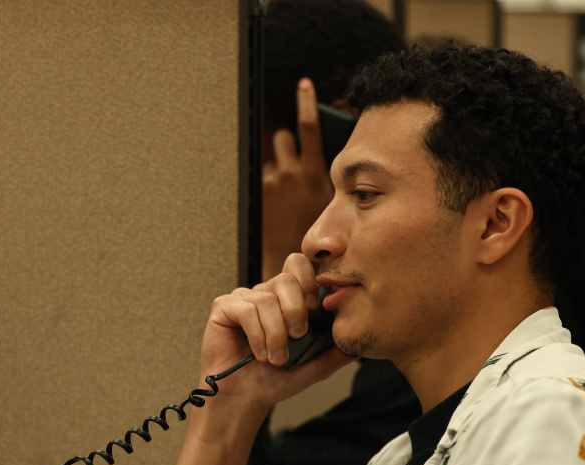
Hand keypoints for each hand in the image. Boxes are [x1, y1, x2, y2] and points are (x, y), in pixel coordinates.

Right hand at [199, 253, 351, 412]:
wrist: (246, 398)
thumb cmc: (274, 380)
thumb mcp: (314, 366)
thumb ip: (336, 352)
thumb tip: (360, 343)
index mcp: (286, 299)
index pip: (299, 266)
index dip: (309, 281)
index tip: (314, 309)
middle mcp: (265, 294)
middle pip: (286, 279)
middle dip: (296, 310)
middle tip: (297, 337)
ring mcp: (243, 298)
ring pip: (267, 299)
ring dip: (276, 333)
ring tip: (276, 357)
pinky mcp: (224, 307)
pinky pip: (246, 309)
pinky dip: (258, 335)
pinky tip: (259, 353)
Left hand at [262, 79, 335, 281]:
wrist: (287, 257)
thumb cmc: (311, 231)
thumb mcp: (327, 198)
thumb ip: (322, 175)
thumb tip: (326, 158)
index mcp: (313, 172)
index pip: (309, 126)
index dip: (305, 102)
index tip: (302, 85)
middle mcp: (291, 172)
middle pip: (282, 137)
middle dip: (285, 148)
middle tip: (290, 169)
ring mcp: (271, 182)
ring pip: (269, 157)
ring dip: (275, 165)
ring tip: (282, 191)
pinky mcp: (257, 191)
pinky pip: (261, 175)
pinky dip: (266, 183)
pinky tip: (273, 202)